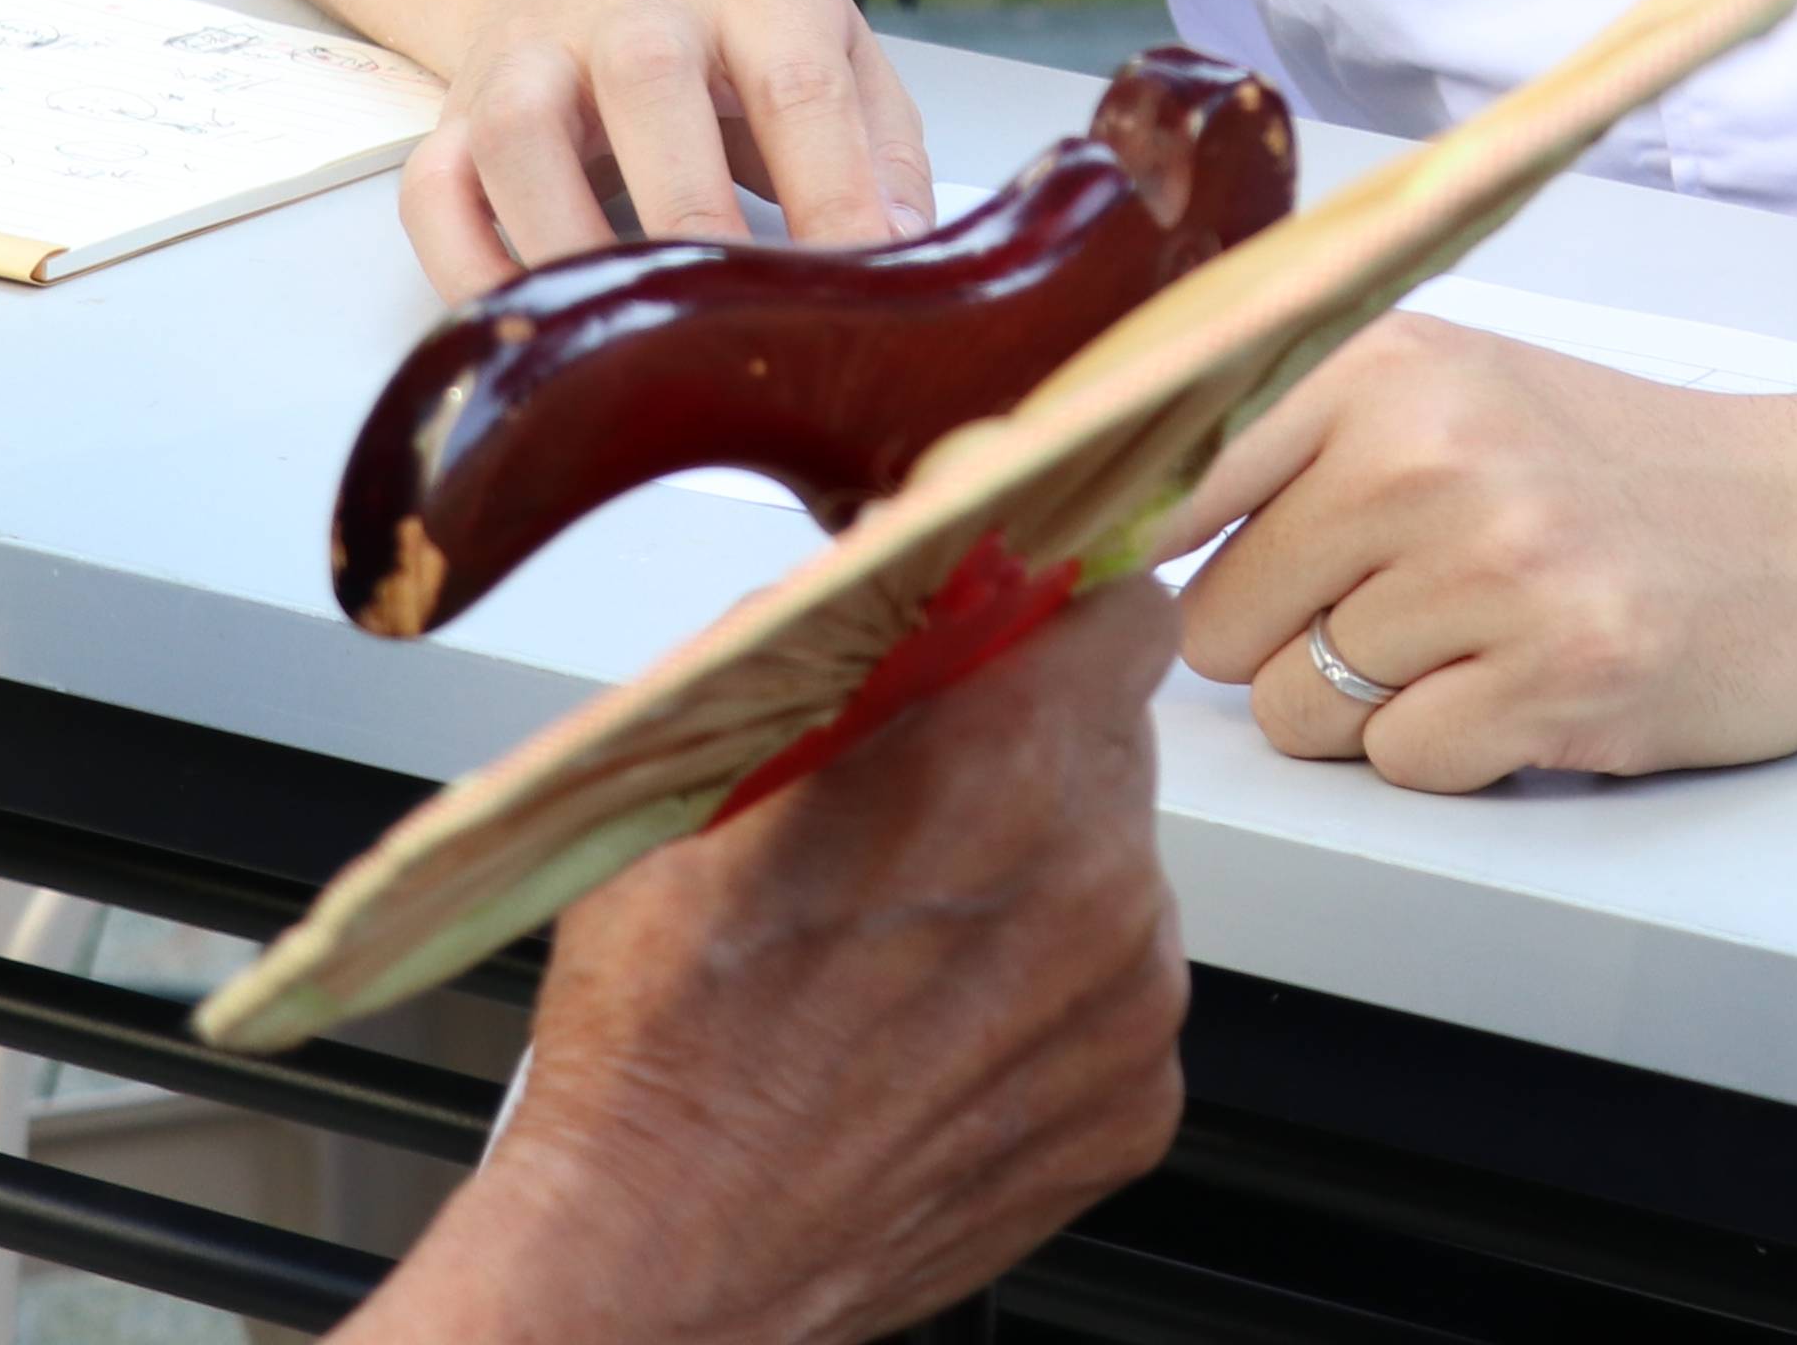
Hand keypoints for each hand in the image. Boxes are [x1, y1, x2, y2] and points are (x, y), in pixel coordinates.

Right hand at [372, 578, 1189, 1344]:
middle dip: (1027, 743)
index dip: (1055, 605)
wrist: (660, 1258)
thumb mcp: (706, 768)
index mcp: (998, 767)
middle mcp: (1099, 880)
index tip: (1009, 625)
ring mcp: (1132, 1005)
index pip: (1123, 604)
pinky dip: (1045, 991)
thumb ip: (828, 629)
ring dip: (1039, 872)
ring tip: (905, 943)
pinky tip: (933, 1028)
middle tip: (911, 808)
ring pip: (1119, 866)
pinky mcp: (1138, 1106)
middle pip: (1113, 735)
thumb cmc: (659, 1029)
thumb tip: (901, 539)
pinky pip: (1117, 991)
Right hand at [395, 0, 935, 297]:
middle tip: (736, 324)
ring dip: (568, 242)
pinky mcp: (454, 113)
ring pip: (520, 134)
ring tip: (624, 333)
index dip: (832, 193)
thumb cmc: (729, 30)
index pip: (797, 85)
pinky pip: (437, 192)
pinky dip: (466, 270)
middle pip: (649, 84)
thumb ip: (879, 146)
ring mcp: (531, 56)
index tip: (860, 288)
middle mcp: (631, 7)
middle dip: (693, 214)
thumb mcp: (832, 46)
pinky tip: (527, 329)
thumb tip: (905, 259)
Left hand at [1169, 321, 1796, 786]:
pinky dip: (1451, 752)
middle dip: (1284, 638)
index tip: (1110, 573)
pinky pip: (1402, 765)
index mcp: (1382, 363)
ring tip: (1473, 641)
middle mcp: (1431, 453)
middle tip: (1399, 603)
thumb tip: (1097, 518)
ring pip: (1300, 709)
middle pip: (1216, 621)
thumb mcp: (1450, 391)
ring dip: (1368, 705)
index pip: (1164, 469)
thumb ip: (1284, 436)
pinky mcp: (1559, 683)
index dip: (1128, 545)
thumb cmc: (1621, 470)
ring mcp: (1500, 571)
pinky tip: (1523, 687)